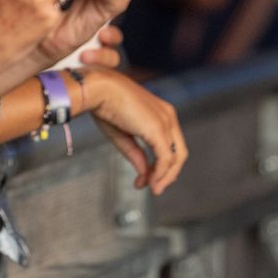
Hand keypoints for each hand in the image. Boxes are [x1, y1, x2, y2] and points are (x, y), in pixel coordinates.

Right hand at [84, 67, 187, 194]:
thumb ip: (135, 154)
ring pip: (175, 158)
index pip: (171, 144)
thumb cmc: (105, 105)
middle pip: (179, 153)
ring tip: (151, 189)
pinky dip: (160, 174)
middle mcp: (168, 116)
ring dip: (163, 177)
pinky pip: (165, 159)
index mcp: (162, 113)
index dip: (162, 165)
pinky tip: (149, 183)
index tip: (144, 178)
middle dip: (168, 174)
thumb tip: (144, 175)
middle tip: (154, 188)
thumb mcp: (122, 135)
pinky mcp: (158, 129)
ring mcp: (165, 122)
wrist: (98, 88)